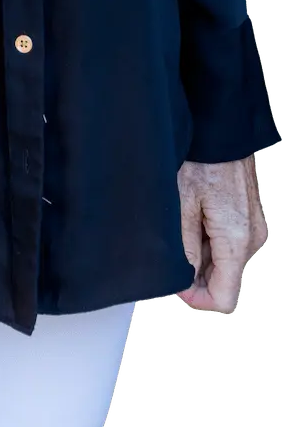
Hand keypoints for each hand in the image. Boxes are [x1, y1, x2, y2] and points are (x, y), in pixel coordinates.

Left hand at [175, 156, 269, 313]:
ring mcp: (255, 229)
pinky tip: (194, 214)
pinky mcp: (251, 218)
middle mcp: (253, 240)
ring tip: (183, 221)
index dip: (196, 299)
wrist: (223, 126)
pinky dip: (210, 240)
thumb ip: (185, 247)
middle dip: (196, 273)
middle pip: (224, 281)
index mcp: (237, 241)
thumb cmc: (201, 157)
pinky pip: (230, 244)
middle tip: (173, 243)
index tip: (174, 282)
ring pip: (225, 263)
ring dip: (202, 254)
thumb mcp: (181, 202)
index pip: (224, 299)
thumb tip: (184, 280)